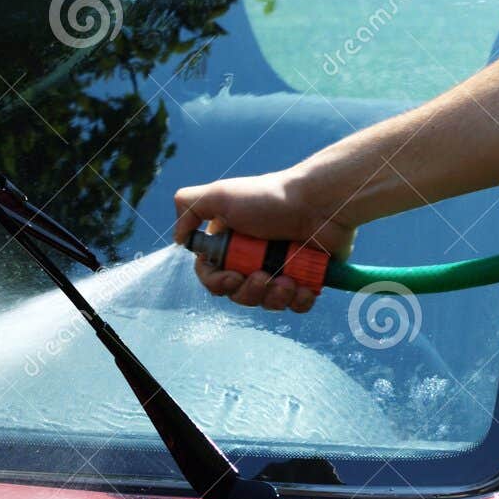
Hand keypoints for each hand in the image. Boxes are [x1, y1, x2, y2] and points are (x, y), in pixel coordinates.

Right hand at [173, 169, 353, 312]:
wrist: (320, 203)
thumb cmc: (271, 197)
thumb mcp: (221, 193)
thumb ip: (189, 206)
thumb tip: (178, 240)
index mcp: (231, 242)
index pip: (212, 275)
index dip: (218, 283)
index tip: (232, 276)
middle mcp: (253, 258)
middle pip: (238, 294)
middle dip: (249, 292)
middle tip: (264, 276)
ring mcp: (280, 269)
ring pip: (266, 303)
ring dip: (274, 297)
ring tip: (289, 279)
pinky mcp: (305, 278)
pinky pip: (296, 305)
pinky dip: (299, 301)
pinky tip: (304, 287)